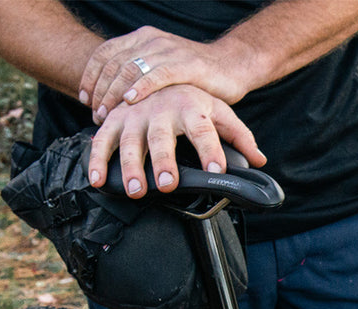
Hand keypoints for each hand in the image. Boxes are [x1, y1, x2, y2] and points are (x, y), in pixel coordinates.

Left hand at [79, 25, 253, 122]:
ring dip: (115, 94)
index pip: (105, 54)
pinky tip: (130, 101)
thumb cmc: (196, 74)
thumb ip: (140, 75)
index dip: (91, 76)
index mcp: (142, 39)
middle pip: (114, 64)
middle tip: (96, 115)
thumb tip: (114, 99)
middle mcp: (152, 41)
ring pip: (131, 69)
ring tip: (108, 115)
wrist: (232, 66)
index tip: (85, 99)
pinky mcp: (187, 65)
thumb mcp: (162, 69)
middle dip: (101, 91)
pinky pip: (157, 74)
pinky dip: (141, 87)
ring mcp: (169, 51)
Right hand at [86, 85, 266, 197]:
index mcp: (191, 106)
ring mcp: (135, 114)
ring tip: (136, 190)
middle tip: (168, 184)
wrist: (159, 69)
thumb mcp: (219, 111)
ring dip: (130, 166)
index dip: (211, 149)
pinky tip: (98, 180)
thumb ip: (239, 136)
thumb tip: (259, 161)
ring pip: (129, 141)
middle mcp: (161, 109)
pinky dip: (97, 160)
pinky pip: (102, 140)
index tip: (217, 169)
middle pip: (162, 137)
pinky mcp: (114, 118)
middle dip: (164, 161)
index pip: (204, 130)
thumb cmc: (193, 99)